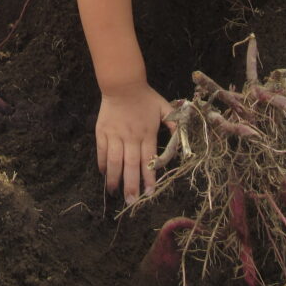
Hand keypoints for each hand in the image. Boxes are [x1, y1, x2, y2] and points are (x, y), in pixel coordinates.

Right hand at [96, 81, 175, 204]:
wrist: (123, 84)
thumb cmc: (145, 97)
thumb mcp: (164, 108)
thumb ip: (174, 124)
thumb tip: (182, 142)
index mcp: (147, 133)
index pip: (148, 160)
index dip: (149, 177)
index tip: (149, 193)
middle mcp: (131, 136)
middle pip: (131, 164)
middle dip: (131, 185)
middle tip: (131, 202)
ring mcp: (115, 134)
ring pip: (115, 161)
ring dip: (115, 178)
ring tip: (115, 192)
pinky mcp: (102, 131)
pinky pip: (102, 151)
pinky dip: (103, 163)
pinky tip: (104, 174)